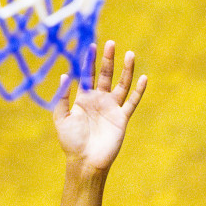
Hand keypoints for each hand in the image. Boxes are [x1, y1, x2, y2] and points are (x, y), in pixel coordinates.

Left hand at [52, 41, 146, 171]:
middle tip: (111, 43)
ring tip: (129, 54)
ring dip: (126, 70)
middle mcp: (99, 100)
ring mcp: (111, 108)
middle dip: (108, 60)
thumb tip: (64, 75)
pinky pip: (132, 102)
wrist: (85, 161)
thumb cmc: (71, 142)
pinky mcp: (122, 118)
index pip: (87, 75)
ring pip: (121, 84)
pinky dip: (139, 91)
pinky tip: (144, 78)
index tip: (91, 46)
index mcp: (83, 99)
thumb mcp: (61, 118)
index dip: (89, 62)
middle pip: (106, 75)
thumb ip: (62, 97)